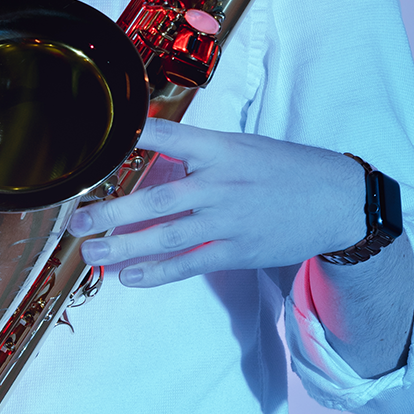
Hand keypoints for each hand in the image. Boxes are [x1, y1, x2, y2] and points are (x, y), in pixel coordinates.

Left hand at [68, 117, 366, 286]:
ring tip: (91, 252)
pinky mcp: (238, 251)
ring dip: (124, 246)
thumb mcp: (243, 147)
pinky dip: (157, 272)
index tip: (95, 142)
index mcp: (220, 148)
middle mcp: (220, 183)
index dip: (131, 137)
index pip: (167, 137)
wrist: (337, 200)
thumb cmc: (285, 169)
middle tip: (76, 221)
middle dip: (111, 210)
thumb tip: (150, 154)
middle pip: (156, 198)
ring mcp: (229, 220)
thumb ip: (199, 153)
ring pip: (167, 236)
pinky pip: (190, 264)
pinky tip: (128, 276)